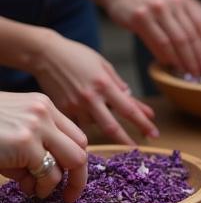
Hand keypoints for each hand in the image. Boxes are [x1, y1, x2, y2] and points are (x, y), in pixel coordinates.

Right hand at [0, 92, 87, 202]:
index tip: (71, 179)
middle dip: (78, 176)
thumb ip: (33, 144)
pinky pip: (49, 174)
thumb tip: (52, 176)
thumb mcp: (10, 128)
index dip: (75, 161)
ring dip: (54, 184)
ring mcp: (36, 125)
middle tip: (68, 195)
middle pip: (80, 148)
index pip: (75, 135)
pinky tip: (23, 185)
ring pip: (72, 162)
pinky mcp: (25, 142)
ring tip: (34, 189)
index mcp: (41, 106)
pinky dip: (40, 186)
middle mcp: (43, 111)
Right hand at [32, 32, 157, 144]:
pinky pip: (80, 123)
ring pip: (95, 125)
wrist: (45, 54)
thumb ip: (121, 87)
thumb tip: (139, 106)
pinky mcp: (62, 110)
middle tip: (137, 149)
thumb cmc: (79, 57)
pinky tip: (88, 112)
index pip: (128, 109)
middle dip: (126, 140)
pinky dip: (88, 122)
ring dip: (104, 124)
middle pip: (111, 127)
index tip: (154, 134)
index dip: (143, 124)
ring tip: (101, 110)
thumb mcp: (105, 66)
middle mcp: (90, 98)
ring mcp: (75, 105)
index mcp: (104, 85)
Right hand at [105, 0, 200, 75]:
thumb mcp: (172, 5)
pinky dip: (165, 56)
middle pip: (188, 36)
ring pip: (174, 41)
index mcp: (183, 0)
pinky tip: (170, 65)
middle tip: (200, 73)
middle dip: (196, 58)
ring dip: (182, 60)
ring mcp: (155, 9)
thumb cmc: (150, 3)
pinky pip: (157, 42)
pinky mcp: (140, 17)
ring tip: (187, 72)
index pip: (199, 27)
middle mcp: (171, 3)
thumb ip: (187, 22)